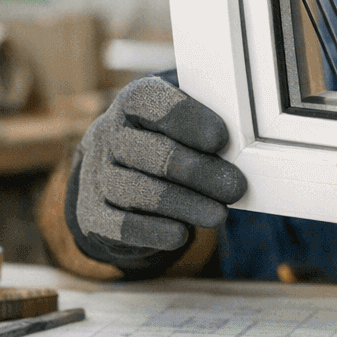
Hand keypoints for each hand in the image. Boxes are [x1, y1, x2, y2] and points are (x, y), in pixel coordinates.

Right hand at [68, 76, 246, 273]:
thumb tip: (243, 149)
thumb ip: (207, 127)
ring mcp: (97, 175)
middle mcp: (109, 135)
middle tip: (234, 187)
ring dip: (184, 205)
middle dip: (198, 172)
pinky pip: (121, 225)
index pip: (156, 105)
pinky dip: (154, 230)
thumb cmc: (167, 139)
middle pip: (153, 154)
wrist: (120, 172)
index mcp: (134, 102)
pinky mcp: (93, 214)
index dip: (189, 121)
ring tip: (219, 214)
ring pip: (139, 192)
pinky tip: (182, 233)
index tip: (220, 140)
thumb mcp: (184, 121)